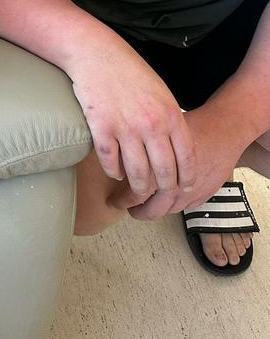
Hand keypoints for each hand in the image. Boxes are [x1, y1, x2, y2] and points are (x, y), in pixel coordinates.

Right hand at [71, 42, 196, 202]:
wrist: (96, 52)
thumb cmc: (129, 70)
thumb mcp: (160, 91)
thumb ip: (169, 119)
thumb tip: (175, 148)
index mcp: (170, 114)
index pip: (186, 157)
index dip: (187, 178)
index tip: (185, 188)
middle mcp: (151, 124)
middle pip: (163, 172)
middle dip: (163, 189)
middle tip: (160, 196)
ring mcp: (126, 128)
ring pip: (137, 174)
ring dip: (138, 188)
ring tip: (137, 192)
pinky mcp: (101, 129)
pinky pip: (110, 162)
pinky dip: (113, 172)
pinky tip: (115, 173)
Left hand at [120, 100, 250, 219]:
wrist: (224, 132)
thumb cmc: (192, 126)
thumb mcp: (159, 132)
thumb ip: (141, 149)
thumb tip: (121, 155)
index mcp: (159, 171)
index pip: (135, 194)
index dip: (122, 199)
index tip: (114, 199)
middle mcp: (174, 187)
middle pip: (152, 210)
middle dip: (137, 211)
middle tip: (127, 208)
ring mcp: (190, 194)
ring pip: (168, 211)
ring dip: (155, 210)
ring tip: (144, 206)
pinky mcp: (203, 195)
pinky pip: (185, 208)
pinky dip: (172, 205)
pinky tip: (166, 199)